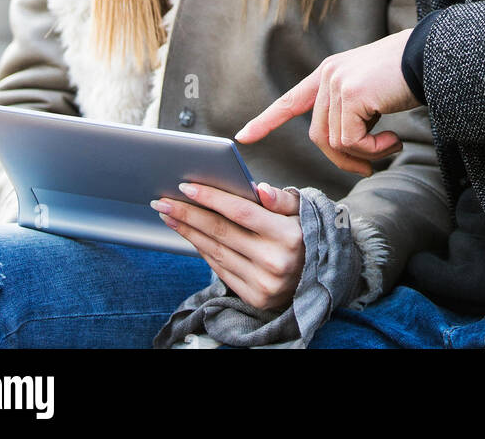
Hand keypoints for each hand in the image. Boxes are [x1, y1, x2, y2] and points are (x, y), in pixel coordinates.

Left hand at [151, 182, 304, 311]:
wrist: (321, 276)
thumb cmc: (305, 233)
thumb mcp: (302, 210)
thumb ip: (281, 198)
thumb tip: (260, 189)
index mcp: (288, 235)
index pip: (241, 211)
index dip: (211, 198)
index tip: (185, 187)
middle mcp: (275, 261)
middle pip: (221, 232)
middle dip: (188, 214)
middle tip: (163, 201)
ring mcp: (264, 283)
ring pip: (216, 252)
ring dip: (189, 233)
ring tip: (170, 216)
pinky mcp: (255, 298)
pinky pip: (221, 270)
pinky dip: (202, 251)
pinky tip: (190, 236)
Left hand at [235, 29, 416, 175]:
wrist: (431, 58)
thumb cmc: (407, 77)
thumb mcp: (371, 94)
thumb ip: (351, 111)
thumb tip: (344, 148)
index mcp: (329, 74)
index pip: (291, 100)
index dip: (267, 120)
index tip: (243, 136)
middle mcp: (328, 75)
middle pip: (319, 136)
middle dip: (343, 159)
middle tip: (368, 168)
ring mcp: (337, 83)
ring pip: (335, 142)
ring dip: (365, 154)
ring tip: (389, 144)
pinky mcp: (351, 94)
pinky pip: (352, 141)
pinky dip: (373, 149)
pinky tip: (393, 139)